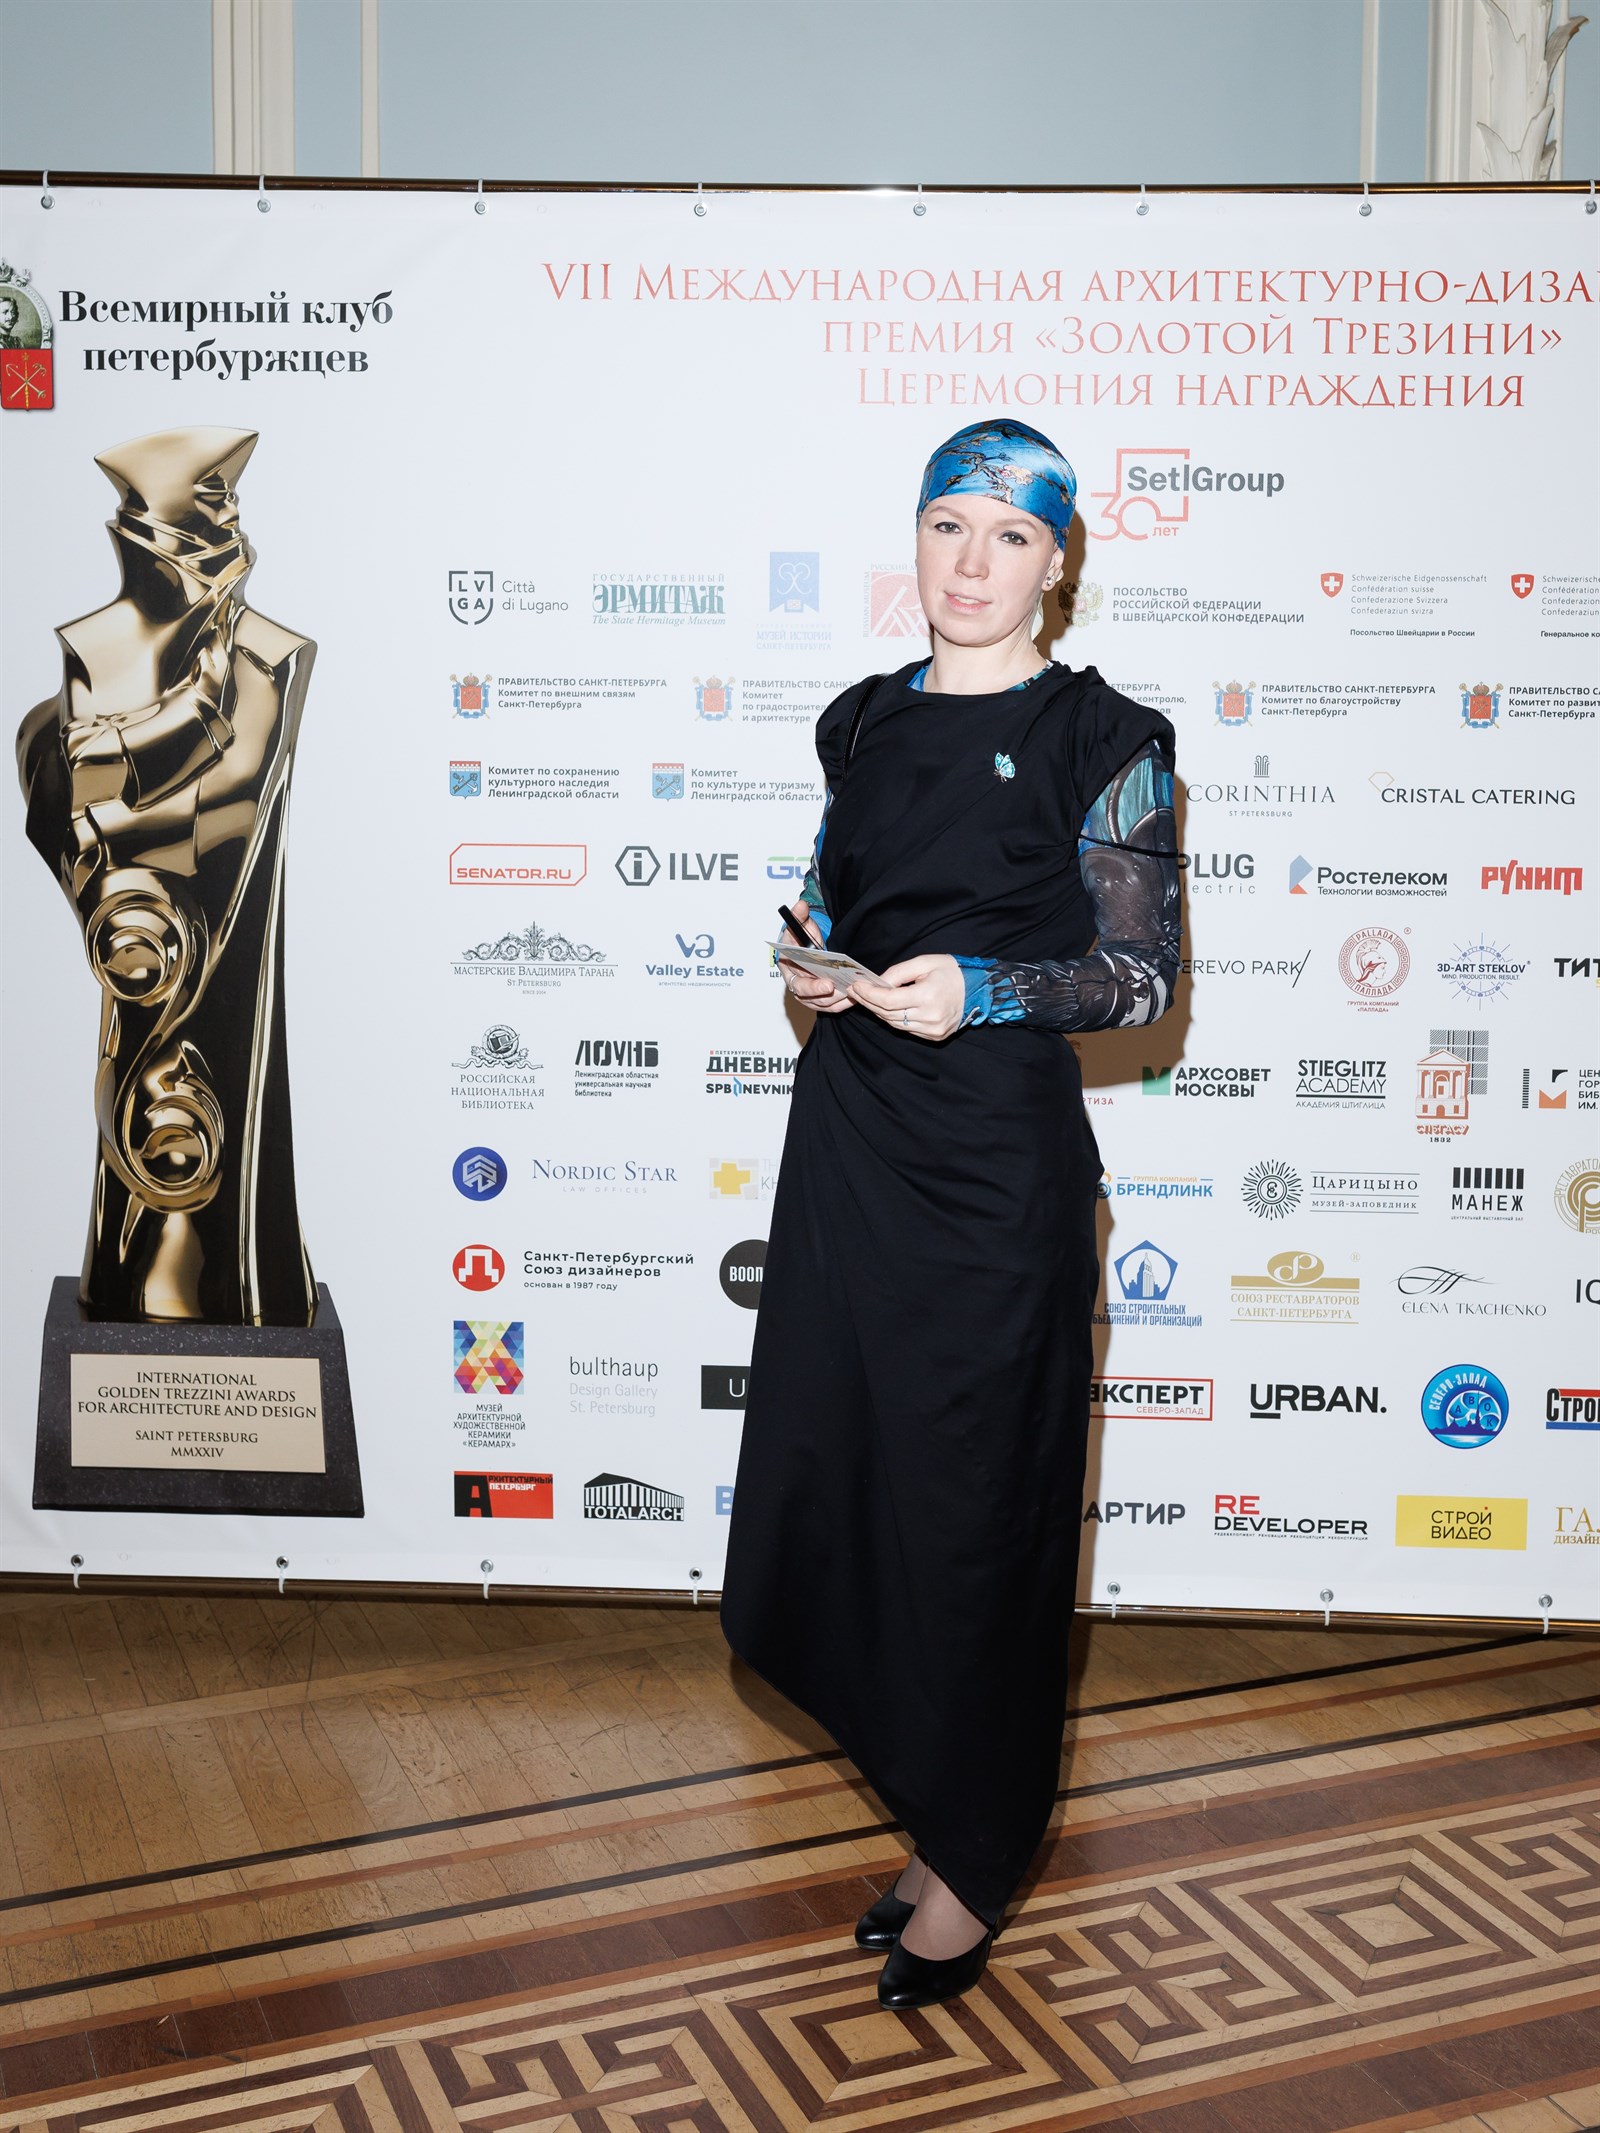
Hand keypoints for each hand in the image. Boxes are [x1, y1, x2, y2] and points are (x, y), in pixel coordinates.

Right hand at [777, 898, 851, 1013]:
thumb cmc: (801, 938)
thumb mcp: (799, 926)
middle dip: (831, 996)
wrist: (806, 947)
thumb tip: (801, 906)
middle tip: (847, 990)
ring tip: (855, 992)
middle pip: (813, 999)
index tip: (828, 984)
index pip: (798, 985)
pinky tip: (857, 996)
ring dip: (840, 1001)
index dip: (813, 987)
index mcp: (789, 970)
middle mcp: (797, 986)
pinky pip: (833, 1006)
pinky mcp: (821, 1000)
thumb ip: (799, 916)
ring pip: (825, 1005)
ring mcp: (809, 995)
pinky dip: (845, 1003)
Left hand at [849, 954, 965, 1040]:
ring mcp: (933, 1030)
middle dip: (869, 1002)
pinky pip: (906, 1029)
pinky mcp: (935, 1037)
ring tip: (867, 999)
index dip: (869, 994)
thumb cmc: (951, 972)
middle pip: (888, 1014)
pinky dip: (894, 1019)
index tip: (856, 986)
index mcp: (928, 996)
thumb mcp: (924, 962)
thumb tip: (877, 983)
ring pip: (895, 1024)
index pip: (888, 1000)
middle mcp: (930, 1017)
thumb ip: (898, 972)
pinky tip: (886, 1008)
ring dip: (878, 1012)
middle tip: (856, 992)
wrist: (978, 989)